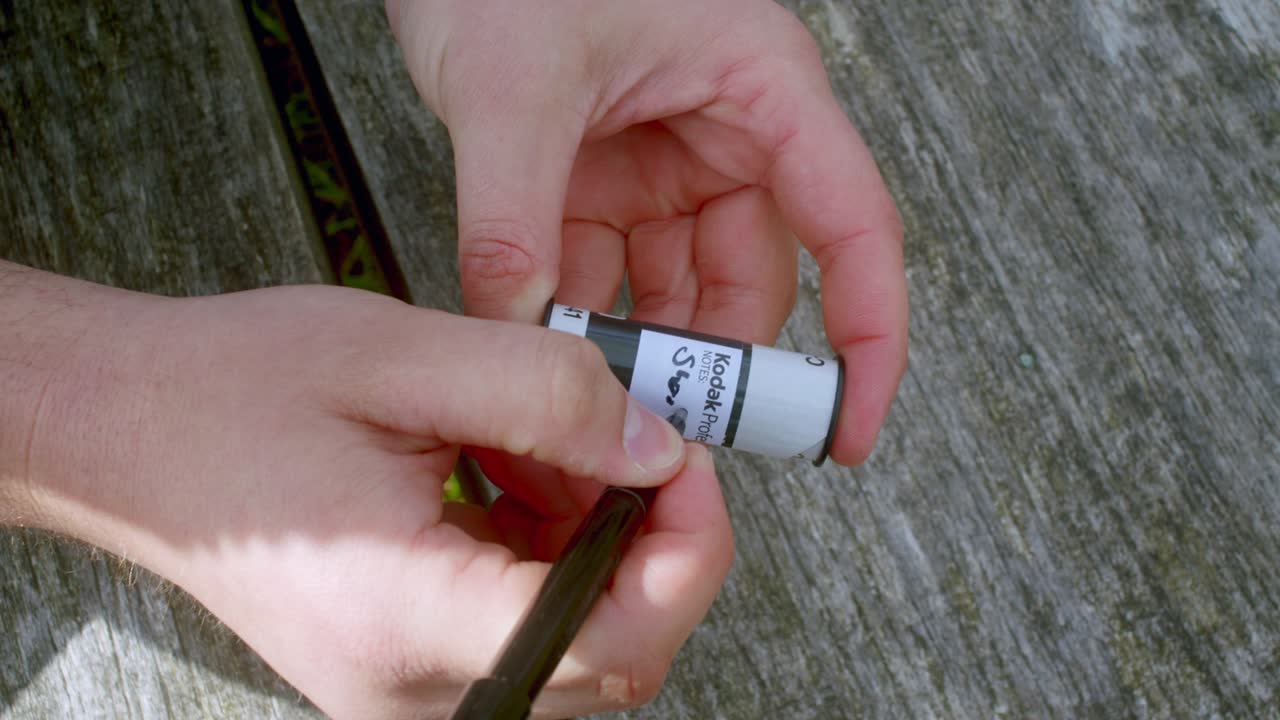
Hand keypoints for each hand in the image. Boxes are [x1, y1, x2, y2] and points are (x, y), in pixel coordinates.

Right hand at [11, 273, 732, 718]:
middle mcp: (413, 685)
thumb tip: (659, 447)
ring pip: (580, 635)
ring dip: (596, 534)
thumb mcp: (398, 355)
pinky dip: (551, 546)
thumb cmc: (234, 394)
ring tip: (535, 441)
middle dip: (648, 534)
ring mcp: (411, 685)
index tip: (684, 460)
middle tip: (620, 431)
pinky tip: (510, 471)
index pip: (613, 641)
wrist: (133, 434)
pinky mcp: (411, 661)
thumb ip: (545, 395)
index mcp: (407, 617)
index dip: (686, 553)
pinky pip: (529, 623)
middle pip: (612, 649)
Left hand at [387, 0, 907, 463]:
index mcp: (760, 84)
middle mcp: (727, 129)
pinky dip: (589, 316)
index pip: (852, 227)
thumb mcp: (511, 84)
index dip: (868, 336)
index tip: (850, 425)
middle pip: (757, 278)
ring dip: (644, 349)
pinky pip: (613, 269)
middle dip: (717, 362)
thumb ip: (514, 216)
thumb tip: (519, 328)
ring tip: (606, 404)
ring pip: (681, 287)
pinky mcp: (606, 176)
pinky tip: (560, 353)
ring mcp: (665, 159)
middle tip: (677, 433)